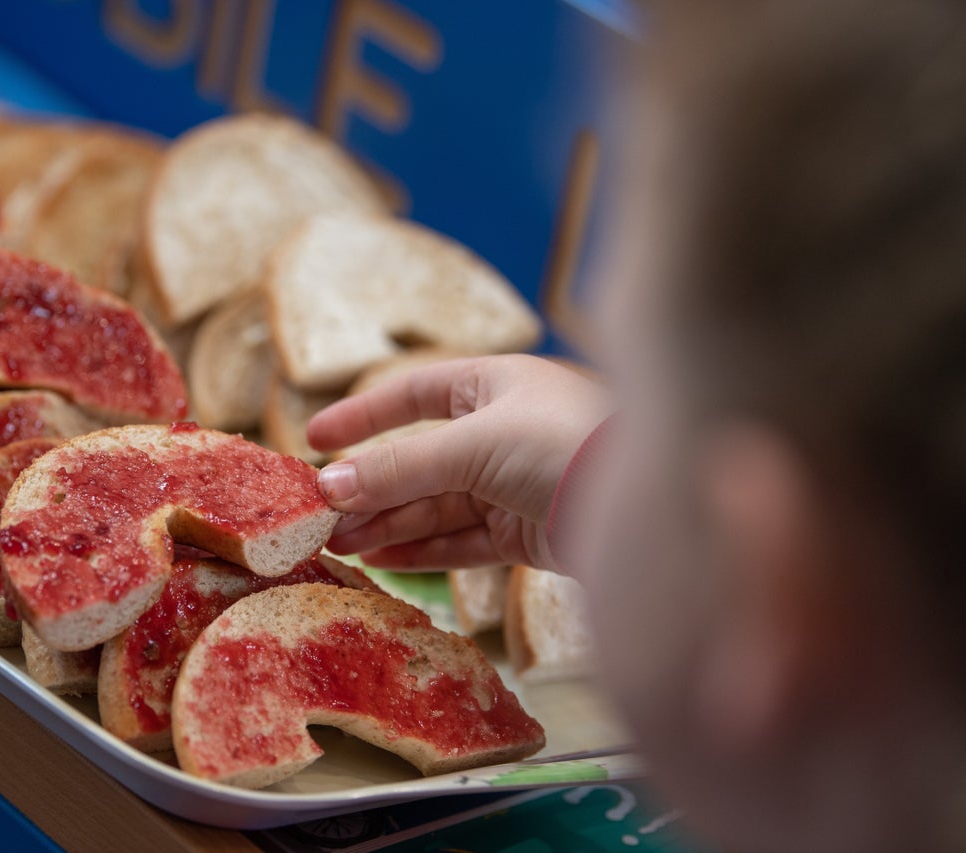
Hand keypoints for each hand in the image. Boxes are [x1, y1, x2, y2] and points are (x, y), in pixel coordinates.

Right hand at [307, 354, 609, 570]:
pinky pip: (462, 539)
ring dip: (388, 522)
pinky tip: (383, 559)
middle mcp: (503, 431)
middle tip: (321, 516)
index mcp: (494, 385)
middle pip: (419, 459)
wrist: (653, 503)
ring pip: (436, 504)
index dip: (363, 415)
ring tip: (341, 544)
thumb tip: (327, 486)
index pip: (414, 394)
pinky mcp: (527, 532)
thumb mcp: (473, 444)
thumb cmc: (565, 445)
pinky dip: (423, 549)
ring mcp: (514, 484)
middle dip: (370, 487)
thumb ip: (398, 468)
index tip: (313, 438)